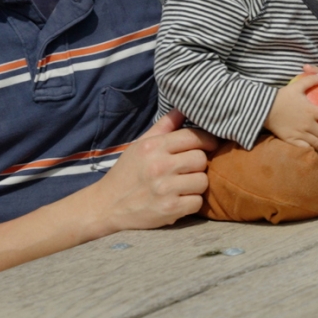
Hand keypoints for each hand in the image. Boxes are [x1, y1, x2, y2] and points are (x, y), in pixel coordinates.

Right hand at [94, 109, 217, 232]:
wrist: (107, 206)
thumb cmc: (127, 172)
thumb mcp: (141, 143)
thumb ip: (164, 125)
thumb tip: (183, 107)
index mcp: (153, 146)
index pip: (193, 137)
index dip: (207, 140)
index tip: (209, 145)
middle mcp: (159, 166)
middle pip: (201, 159)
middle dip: (199, 163)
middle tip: (190, 168)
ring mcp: (165, 189)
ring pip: (202, 181)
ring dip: (197, 184)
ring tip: (184, 184)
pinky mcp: (170, 210)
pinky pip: (197, 202)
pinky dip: (192, 202)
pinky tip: (179, 199)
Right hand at [264, 72, 317, 152]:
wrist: (265, 109)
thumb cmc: (282, 97)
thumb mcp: (296, 86)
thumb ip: (310, 80)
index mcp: (312, 111)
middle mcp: (309, 125)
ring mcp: (301, 134)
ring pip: (316, 144)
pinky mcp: (292, 140)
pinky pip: (304, 148)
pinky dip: (310, 150)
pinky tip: (312, 150)